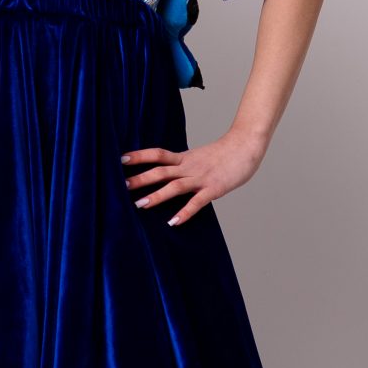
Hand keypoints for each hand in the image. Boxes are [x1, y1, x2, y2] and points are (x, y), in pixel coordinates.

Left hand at [122, 126, 267, 226]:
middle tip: (122, 186)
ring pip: (174, 186)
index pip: (158, 154)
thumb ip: (185, 165)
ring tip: (140, 205)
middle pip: (161, 171)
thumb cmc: (225, 153)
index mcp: (185, 158)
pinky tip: (173, 222)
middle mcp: (189, 167)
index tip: (121, 159)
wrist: (246, 145)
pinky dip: (184, 212)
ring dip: (156, 196)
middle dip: (141, 179)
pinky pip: (197, 202)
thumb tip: (170, 174)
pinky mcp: (214, 189)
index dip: (140, 156)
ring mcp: (201, 178)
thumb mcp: (199, 157)